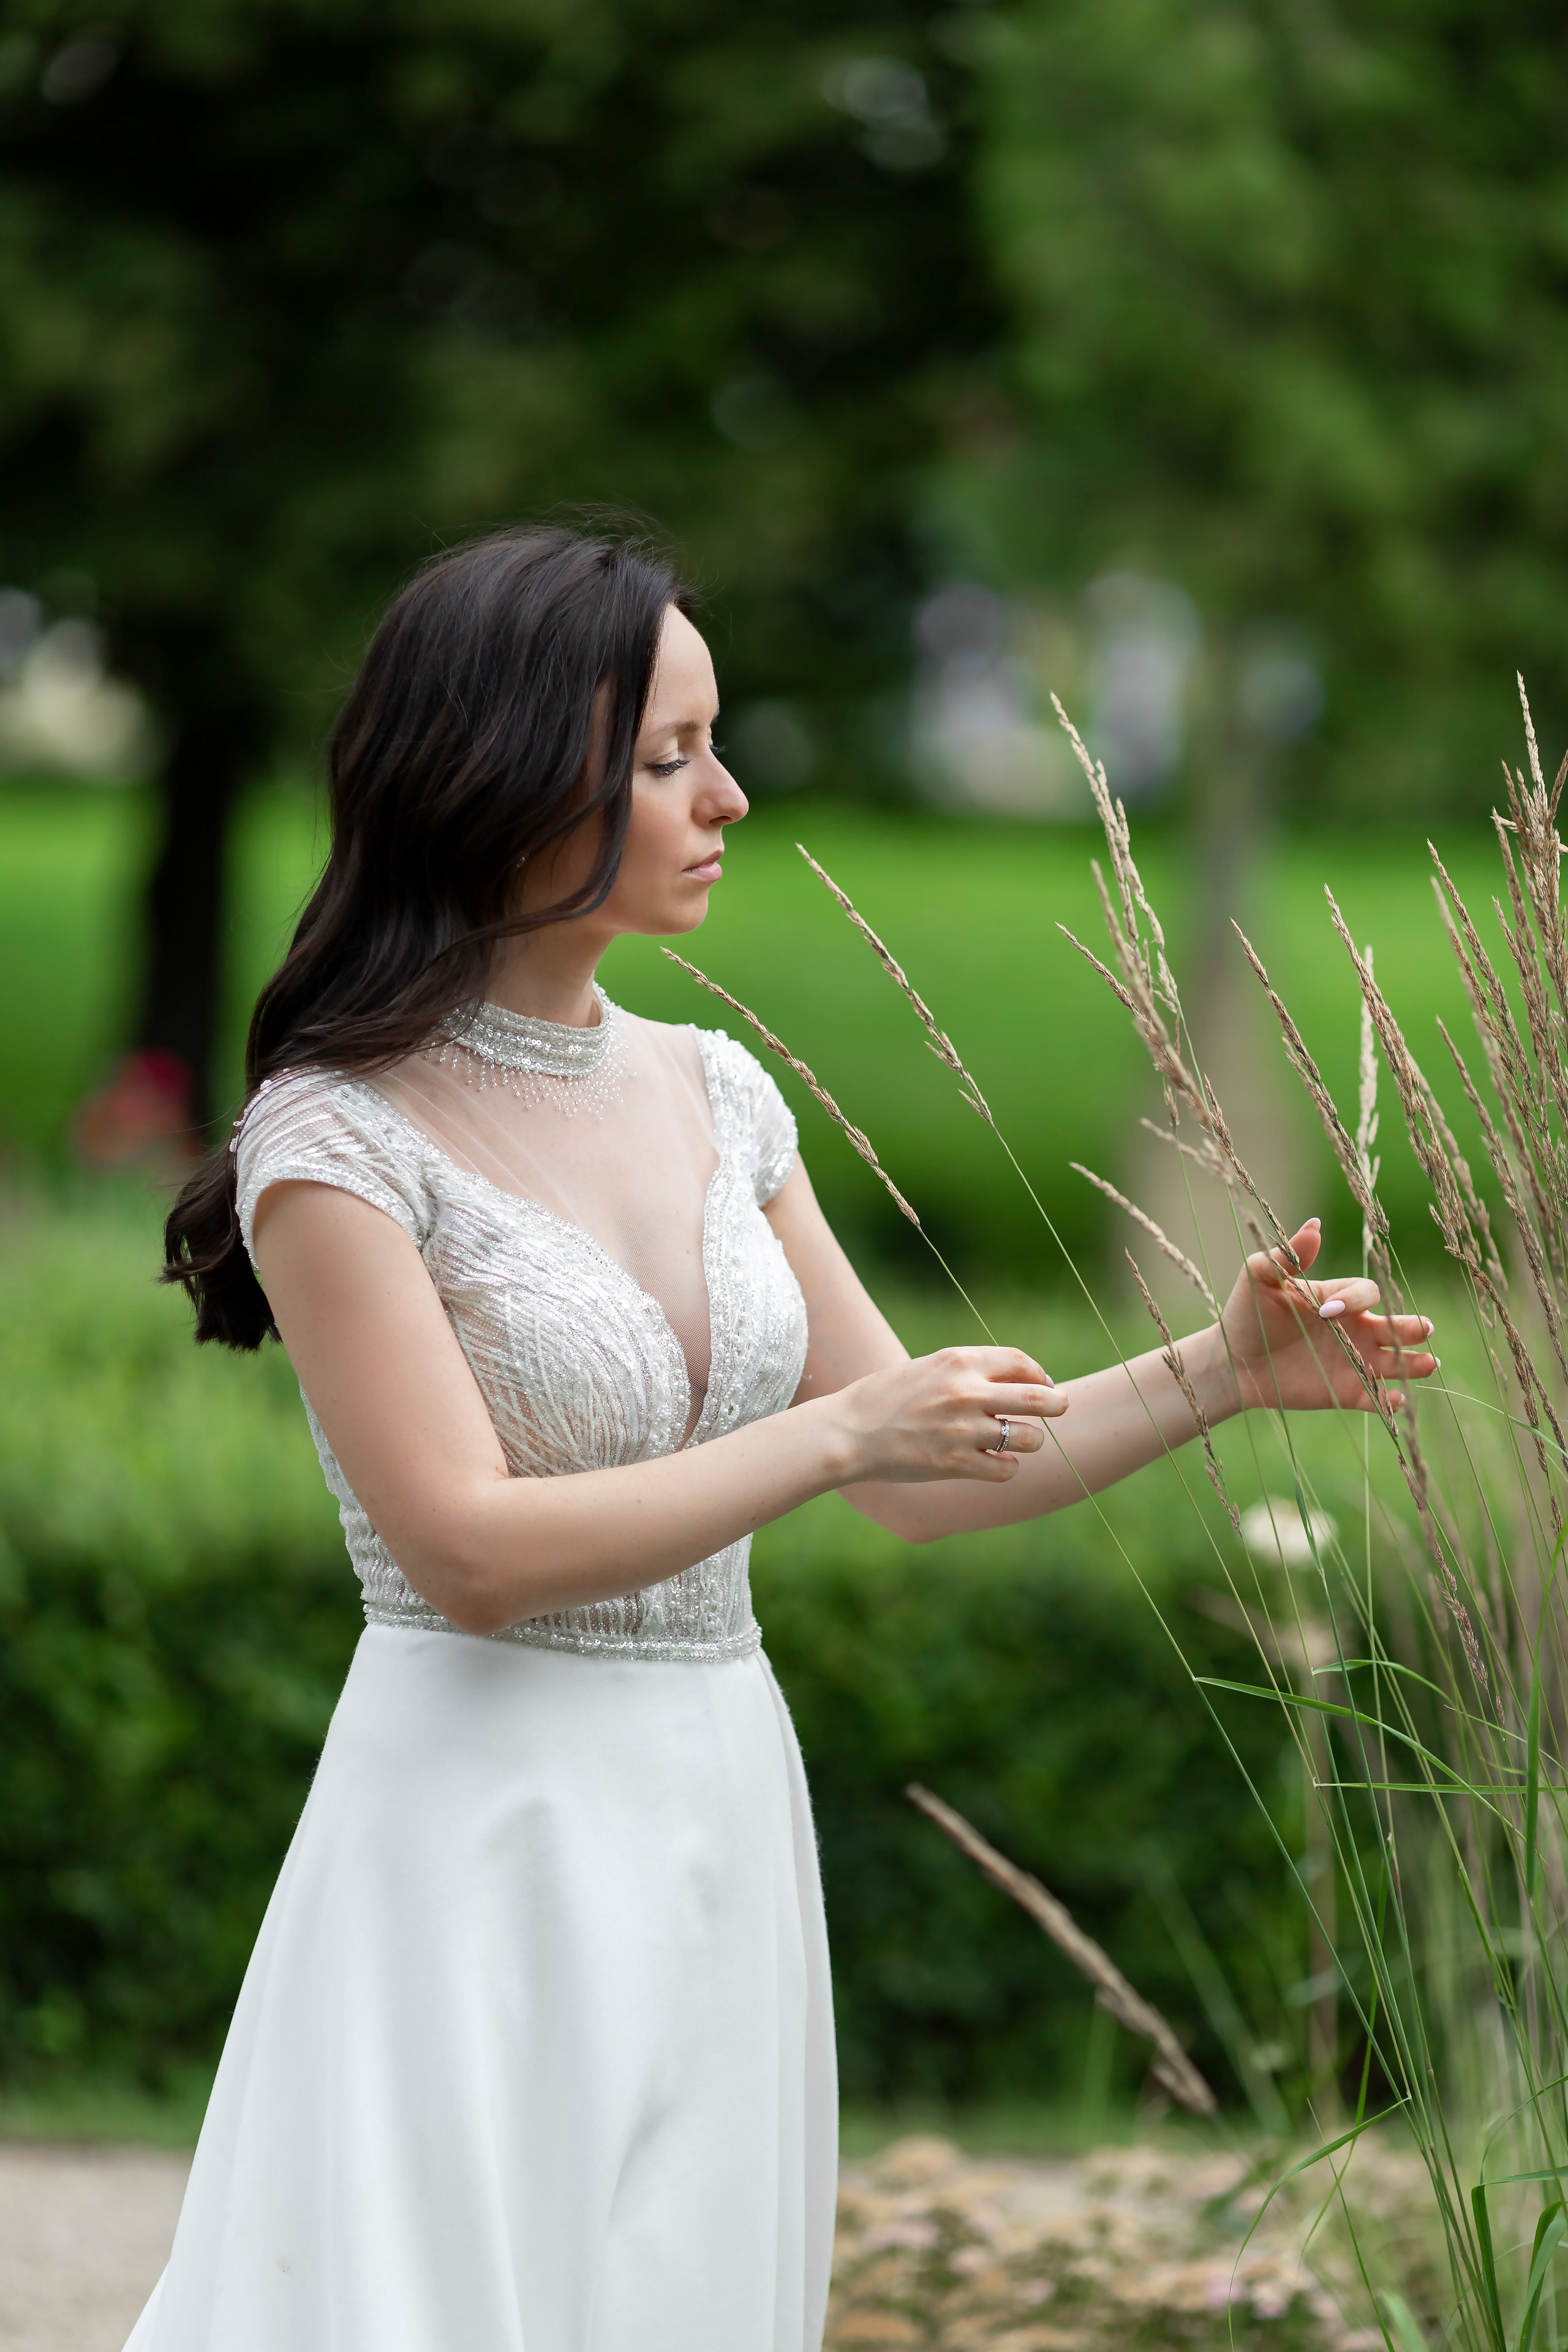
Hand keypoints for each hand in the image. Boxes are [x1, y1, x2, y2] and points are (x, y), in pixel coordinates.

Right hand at [833, 1346, 1066, 1483]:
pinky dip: (1006, 1467)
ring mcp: (962, 1430)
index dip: (1040, 1374)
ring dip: (1029, 1440)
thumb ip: (970, 1372)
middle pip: (1039, 1398)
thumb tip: (1019, 1381)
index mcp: (958, 1362)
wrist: (849, 1432)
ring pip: (1029, 1438)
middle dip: (1057, 1404)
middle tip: (1059, 1408)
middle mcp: (966, 1393)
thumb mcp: (929, 1369)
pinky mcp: (955, 1464)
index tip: (1044, 1384)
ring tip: (1015, 1442)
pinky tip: (994, 1463)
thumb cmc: (888, 1398)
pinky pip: (1006, 1469)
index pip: (1021, 1362)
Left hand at [1201, 1219, 1436, 1415]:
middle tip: (1425, 1327)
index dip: (1354, 1300)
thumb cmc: (1247, 1313)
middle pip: (1398, 1326)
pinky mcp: (1346, 1392)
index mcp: (1339, 1299)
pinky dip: (1389, 1400)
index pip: (1367, 1294)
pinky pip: (1376, 1397)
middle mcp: (1355, 1329)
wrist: (1233, 1361)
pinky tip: (1395, 1399)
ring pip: (1397, 1361)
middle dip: (1413, 1327)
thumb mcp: (1262, 1278)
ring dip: (1415, 1362)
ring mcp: (1354, 1361)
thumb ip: (1289, 1256)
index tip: (1325, 1311)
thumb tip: (1315, 1225)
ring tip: (1429, 1362)